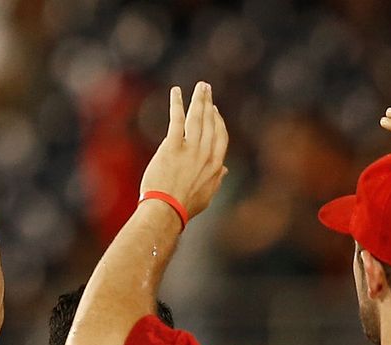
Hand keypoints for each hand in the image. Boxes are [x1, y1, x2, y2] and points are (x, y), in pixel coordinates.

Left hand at [138, 82, 228, 220]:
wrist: (165, 211)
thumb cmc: (184, 207)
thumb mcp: (206, 195)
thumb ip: (216, 180)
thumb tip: (224, 169)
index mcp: (215, 164)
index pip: (220, 136)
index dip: (218, 121)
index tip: (214, 110)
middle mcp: (205, 153)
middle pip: (210, 122)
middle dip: (209, 103)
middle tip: (206, 89)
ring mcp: (190, 149)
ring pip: (197, 118)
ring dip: (199, 99)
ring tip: (199, 87)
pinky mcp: (172, 146)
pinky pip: (177, 120)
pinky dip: (177, 104)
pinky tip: (176, 92)